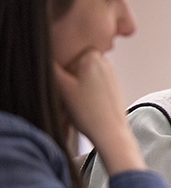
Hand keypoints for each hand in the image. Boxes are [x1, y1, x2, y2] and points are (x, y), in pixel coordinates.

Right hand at [53, 50, 143, 173]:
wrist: (111, 133)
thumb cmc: (88, 112)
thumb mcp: (62, 87)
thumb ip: (50, 68)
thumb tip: (41, 56)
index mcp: (92, 55)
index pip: (64, 54)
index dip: (59, 70)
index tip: (61, 84)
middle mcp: (104, 61)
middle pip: (74, 64)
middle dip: (68, 78)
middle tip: (69, 94)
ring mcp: (110, 73)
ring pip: (82, 75)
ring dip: (75, 86)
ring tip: (78, 102)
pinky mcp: (113, 86)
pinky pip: (92, 85)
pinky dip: (86, 93)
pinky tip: (86, 105)